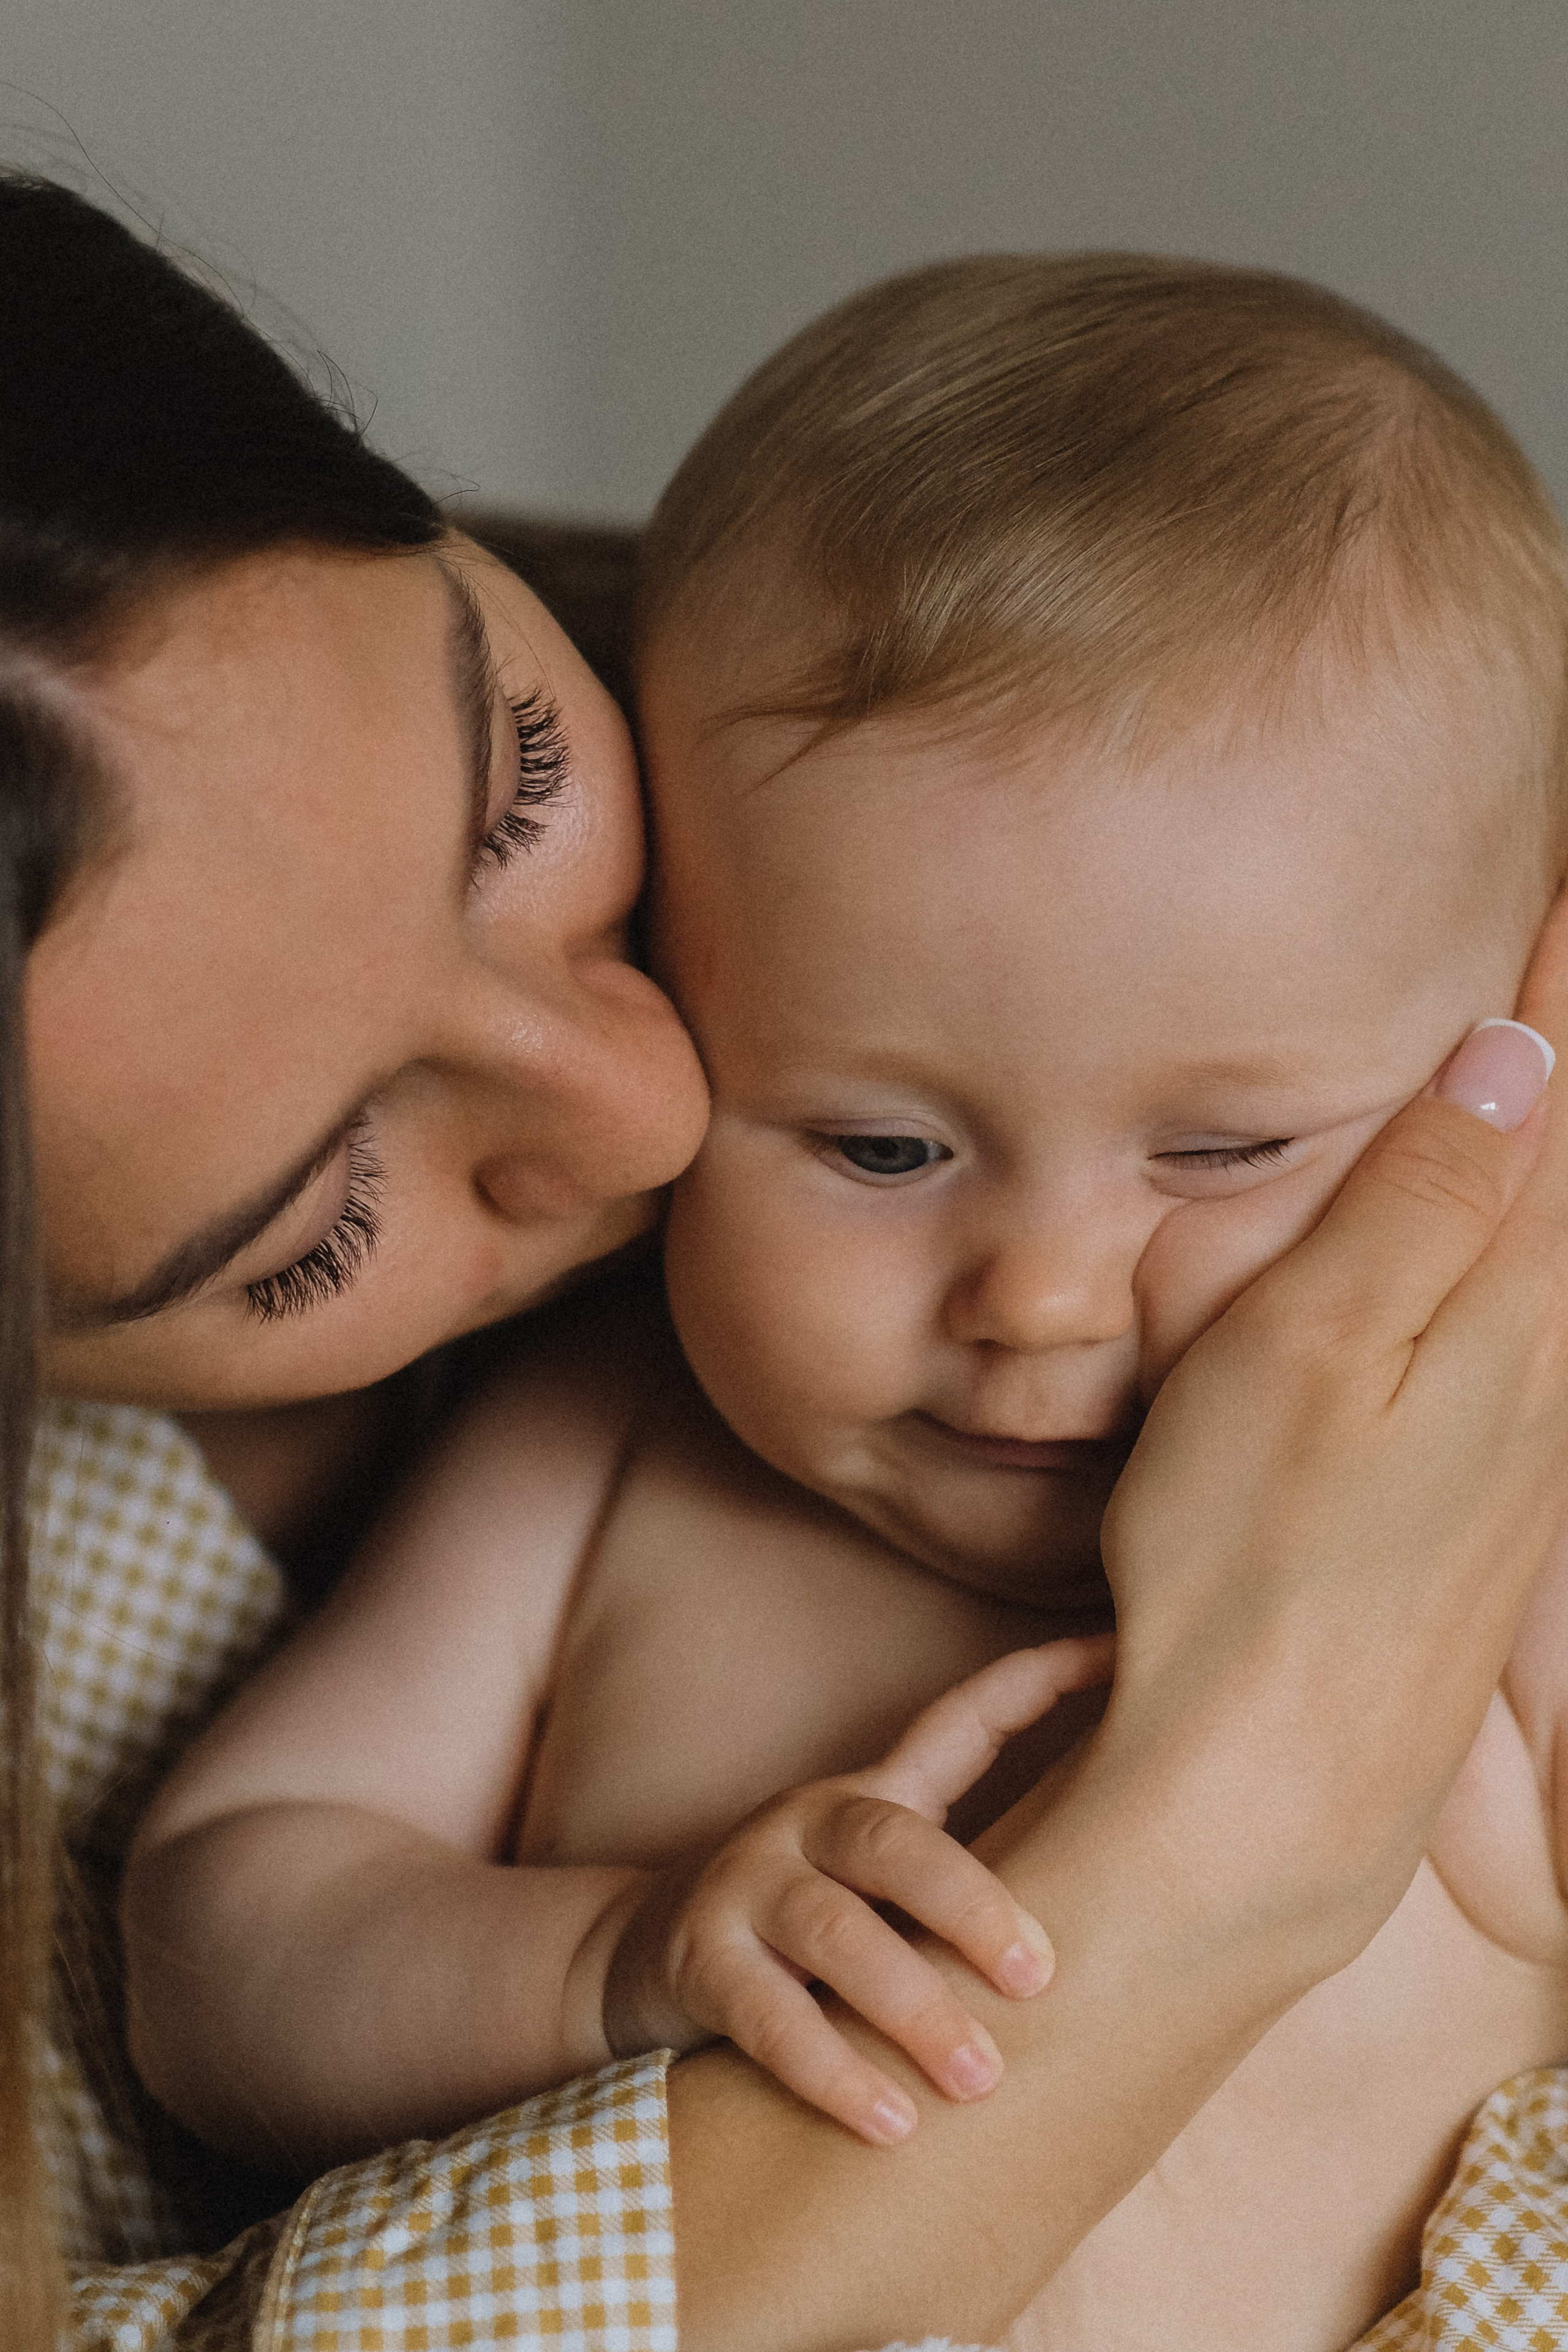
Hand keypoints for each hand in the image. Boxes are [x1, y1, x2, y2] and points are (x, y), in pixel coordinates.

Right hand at [602, 1636, 1112, 2142]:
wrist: (637, 1959)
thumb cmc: (805, 1938)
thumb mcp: (879, 1891)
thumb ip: (959, 1889)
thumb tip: (1119, 1924)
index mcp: (872, 1796)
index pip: (960, 1719)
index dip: (1037, 1681)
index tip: (1120, 1651)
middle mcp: (807, 1822)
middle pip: (896, 1841)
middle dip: (974, 1905)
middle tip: (1041, 1977)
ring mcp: (746, 1885)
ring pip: (837, 1934)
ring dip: (914, 2009)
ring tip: (980, 2081)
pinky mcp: (701, 1962)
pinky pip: (770, 2017)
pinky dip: (834, 2072)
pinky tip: (891, 2123)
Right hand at [1083, 907, 1567, 1956]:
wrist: (1274, 1790)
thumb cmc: (1253, 1567)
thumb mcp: (1305, 1356)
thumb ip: (1412, 1204)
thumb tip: (1506, 1061)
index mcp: (1510, 1309)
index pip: (1552, 1096)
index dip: (1558, 976)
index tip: (1562, 871)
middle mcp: (1552, 1370)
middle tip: (1562, 935)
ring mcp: (1534, 1447)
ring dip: (1565, 1144)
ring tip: (1560, 1065)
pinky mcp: (1495, 1510)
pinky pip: (1547, 1331)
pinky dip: (1545, 1242)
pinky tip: (1520, 1249)